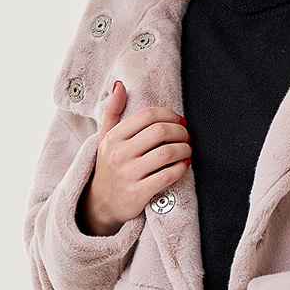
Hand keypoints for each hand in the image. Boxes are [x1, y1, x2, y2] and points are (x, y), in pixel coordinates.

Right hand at [78, 81, 191, 234]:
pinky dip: (181, 168)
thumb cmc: (108, 167)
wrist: (101, 204)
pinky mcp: (138, 193)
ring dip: (185, 149)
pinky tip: (184, 165)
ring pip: (167, 153)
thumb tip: (119, 85)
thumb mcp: (105, 138)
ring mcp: (128, 174)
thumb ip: (112, 111)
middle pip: (160, 131)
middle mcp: (119, 154)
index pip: (147, 115)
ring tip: (188, 150)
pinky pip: (168, 176)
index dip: (169, 114)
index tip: (178, 120)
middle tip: (187, 136)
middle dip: (181, 131)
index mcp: (114, 137)